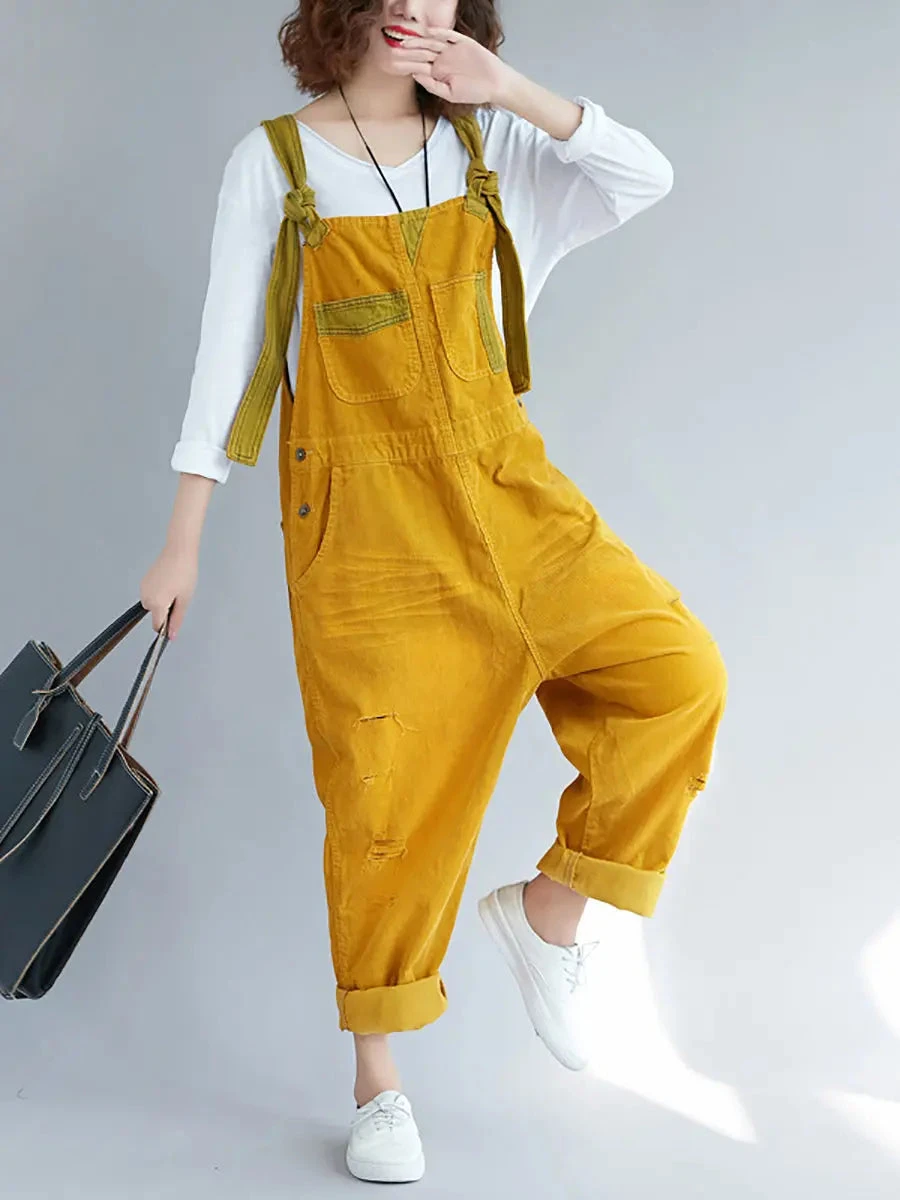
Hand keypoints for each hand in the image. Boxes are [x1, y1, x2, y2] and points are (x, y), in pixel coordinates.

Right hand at [140, 542, 197, 638]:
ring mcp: (143, 588)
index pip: (157, 626)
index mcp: (157, 603)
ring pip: (152, 604)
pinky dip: (159, 593)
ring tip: (175, 588)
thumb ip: (177, 619)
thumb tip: (172, 635)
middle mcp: (146, 597)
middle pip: (155, 615)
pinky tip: (169, 582)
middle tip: (179, 598)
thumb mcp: (184, 600)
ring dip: (162, 602)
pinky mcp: (144, 582)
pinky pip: (150, 594)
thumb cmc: (184, 573)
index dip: (166, 627)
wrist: (178, 552)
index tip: (174, 622)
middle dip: (165, 611)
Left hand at [388, 26, 518, 105]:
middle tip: (394, 42)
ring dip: (419, 39)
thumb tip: (414, 74)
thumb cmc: (474, 92)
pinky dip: (439, 32)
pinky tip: (428, 31)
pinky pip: (449, 35)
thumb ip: (432, 85)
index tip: (393, 58)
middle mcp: (443, 58)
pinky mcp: (463, 42)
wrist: (495, 84)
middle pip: (423, 50)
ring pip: (432, 42)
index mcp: (438, 71)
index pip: (420, 63)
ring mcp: (452, 49)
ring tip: (406, 36)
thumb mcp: (449, 94)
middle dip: (409, 47)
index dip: (407, 60)